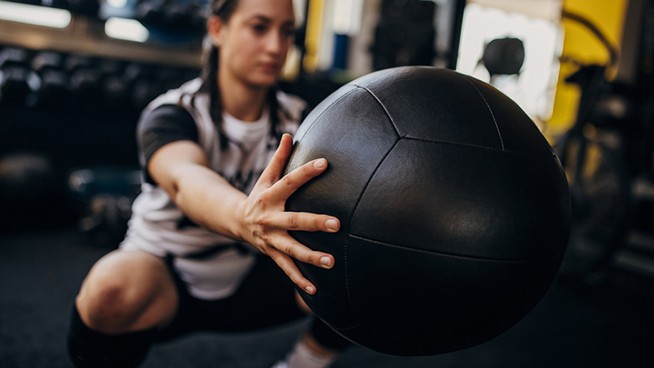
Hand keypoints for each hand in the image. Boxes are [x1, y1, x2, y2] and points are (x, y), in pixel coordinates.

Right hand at [238, 134, 338, 293]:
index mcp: (270, 196)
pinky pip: (287, 269)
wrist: (234, 221)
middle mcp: (270, 218)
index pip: (290, 181)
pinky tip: (315, 290)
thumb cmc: (259, 196)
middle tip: (337, 223)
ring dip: (311, 256)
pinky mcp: (272, 253)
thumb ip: (279, 157)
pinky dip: (300, 280)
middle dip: (314, 222)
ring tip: (331, 261)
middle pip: (294, 220)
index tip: (325, 163)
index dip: (306, 171)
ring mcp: (270, 239)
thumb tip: (290, 134)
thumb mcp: (266, 177)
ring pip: (292, 249)